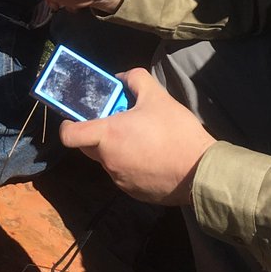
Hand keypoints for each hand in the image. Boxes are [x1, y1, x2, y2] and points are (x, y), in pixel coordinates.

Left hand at [60, 69, 214, 204]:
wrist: (202, 171)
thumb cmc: (176, 131)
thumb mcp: (157, 96)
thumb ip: (135, 79)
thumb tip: (121, 78)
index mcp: (108, 136)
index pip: (69, 135)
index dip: (68, 124)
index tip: (79, 117)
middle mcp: (108, 161)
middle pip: (87, 146)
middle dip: (96, 133)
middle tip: (117, 121)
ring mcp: (120, 180)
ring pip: (107, 160)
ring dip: (116, 149)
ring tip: (141, 138)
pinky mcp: (134, 193)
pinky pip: (123, 174)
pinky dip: (130, 164)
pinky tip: (152, 156)